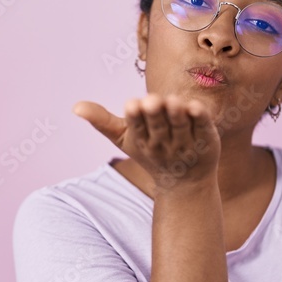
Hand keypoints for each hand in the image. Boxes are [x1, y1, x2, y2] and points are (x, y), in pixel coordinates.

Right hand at [72, 93, 220, 189]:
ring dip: (177, 114)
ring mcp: (187, 142)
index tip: (131, 104)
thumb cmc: (150, 153)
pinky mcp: (207, 138)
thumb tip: (75, 106)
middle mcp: (164, 142)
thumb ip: (102, 121)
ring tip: (173, 101)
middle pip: (159, 126)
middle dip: (155, 114)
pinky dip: (200, 118)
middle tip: (152, 100)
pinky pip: (203, 127)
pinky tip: (196, 106)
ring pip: (181, 126)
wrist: (185, 180)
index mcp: (142, 139)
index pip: (138, 127)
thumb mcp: (124, 138)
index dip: (136, 117)